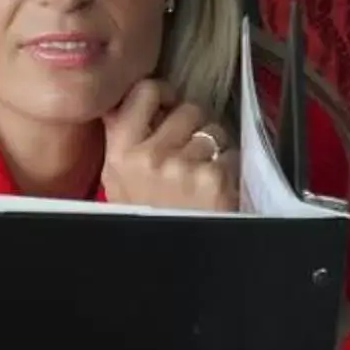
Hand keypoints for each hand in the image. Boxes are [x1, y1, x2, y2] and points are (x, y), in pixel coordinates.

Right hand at [99, 79, 239, 211]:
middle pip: (188, 109)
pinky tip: (216, 189)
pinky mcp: (212, 180)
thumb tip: (141, 97)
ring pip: (214, 130)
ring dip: (215, 147)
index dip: (163, 92)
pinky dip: (229, 169)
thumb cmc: (144, 213)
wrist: (167, 257)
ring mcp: (182, 167)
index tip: (169, 104)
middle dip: (196, 125)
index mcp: (120, 151)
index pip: (144, 92)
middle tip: (191, 148)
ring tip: (203, 172)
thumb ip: (124, 136)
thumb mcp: (118, 177)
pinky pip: (231, 155)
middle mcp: (149, 155)